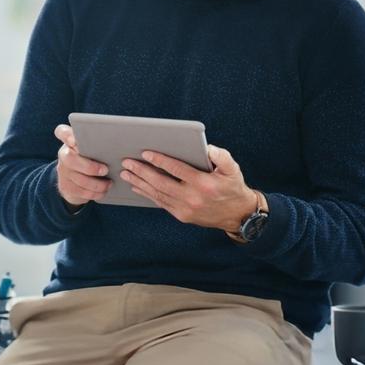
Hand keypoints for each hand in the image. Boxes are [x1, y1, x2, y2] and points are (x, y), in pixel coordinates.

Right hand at [53, 124, 109, 208]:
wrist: (74, 180)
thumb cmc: (89, 159)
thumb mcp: (91, 149)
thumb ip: (98, 143)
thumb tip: (119, 143)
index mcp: (69, 141)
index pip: (62, 132)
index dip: (67, 136)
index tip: (74, 141)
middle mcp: (63, 154)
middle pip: (70, 158)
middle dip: (89, 166)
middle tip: (105, 170)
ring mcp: (63, 171)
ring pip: (78, 178)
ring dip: (97, 184)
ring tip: (109, 183)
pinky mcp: (65, 186)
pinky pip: (81, 191)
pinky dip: (95, 193)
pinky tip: (103, 191)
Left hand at [121, 144, 261, 232]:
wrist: (238, 215)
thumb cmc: (233, 187)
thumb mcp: (233, 169)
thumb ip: (221, 156)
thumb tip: (207, 148)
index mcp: (204, 184)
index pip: (177, 169)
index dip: (160, 160)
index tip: (145, 153)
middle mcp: (193, 198)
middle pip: (161, 183)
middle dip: (142, 172)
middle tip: (127, 162)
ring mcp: (186, 209)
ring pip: (158, 194)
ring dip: (139, 183)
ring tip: (126, 173)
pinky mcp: (182, 216)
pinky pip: (161, 203)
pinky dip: (147, 194)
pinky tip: (137, 187)